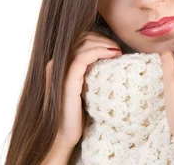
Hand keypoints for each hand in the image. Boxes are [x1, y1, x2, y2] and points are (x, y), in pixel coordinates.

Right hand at [44, 31, 121, 148]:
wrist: (62, 136)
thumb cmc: (75, 114)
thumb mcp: (82, 86)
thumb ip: (86, 70)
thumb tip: (106, 57)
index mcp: (57, 63)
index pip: (78, 38)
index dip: (98, 38)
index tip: (113, 47)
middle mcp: (54, 63)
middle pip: (81, 38)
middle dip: (102, 39)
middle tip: (118, 49)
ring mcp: (59, 70)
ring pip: (83, 44)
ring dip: (104, 44)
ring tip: (118, 52)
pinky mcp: (67, 79)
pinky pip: (83, 57)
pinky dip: (100, 51)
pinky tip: (113, 54)